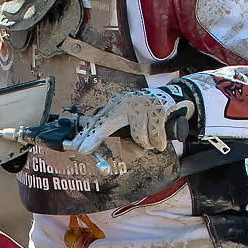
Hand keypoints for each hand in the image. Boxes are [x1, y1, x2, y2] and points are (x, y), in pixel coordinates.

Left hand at [68, 84, 197, 156]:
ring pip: (139, 138)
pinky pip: (155, 138)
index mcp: (115, 106)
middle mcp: (125, 103)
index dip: (87, 136)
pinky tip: (159, 136)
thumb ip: (126, 138)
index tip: (79, 149)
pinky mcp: (157, 109)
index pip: (98, 122)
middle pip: (106, 124)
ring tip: (150, 136)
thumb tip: (127, 149)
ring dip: (146, 144)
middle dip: (93, 137)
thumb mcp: (130, 123)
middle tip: (83, 150)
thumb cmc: (144, 113)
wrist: (168, 97)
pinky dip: (158, 142)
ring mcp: (141, 105)